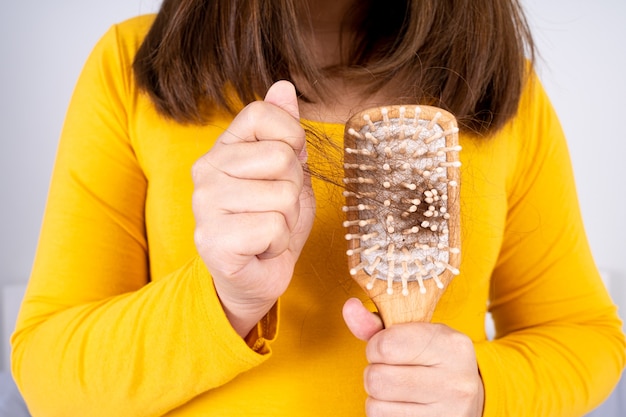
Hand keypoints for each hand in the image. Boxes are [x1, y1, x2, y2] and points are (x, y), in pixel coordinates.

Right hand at [192, 81, 314, 336]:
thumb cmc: (272, 223)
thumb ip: (284, 130)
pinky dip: (279, 243)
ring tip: (268, 231)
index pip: (263, 113)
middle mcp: (205, 170)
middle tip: (276, 210)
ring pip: (283, 195)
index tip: (288, 166)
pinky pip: (273, 227)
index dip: (292, 138)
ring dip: (288, 220)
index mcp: (223, 148)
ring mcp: (205, 204)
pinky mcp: (213, 239)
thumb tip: (284, 85)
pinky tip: (261, 249)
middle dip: (294, 190)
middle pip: (282, 158)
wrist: (255, 277)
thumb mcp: (288, 172)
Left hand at [343, 298, 484, 416]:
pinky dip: (384, 414)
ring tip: (398, 389)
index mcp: (451, 345)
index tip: (386, 348)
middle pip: (376, 379)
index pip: (385, 346)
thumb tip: (349, 307)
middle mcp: (455, 381)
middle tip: (392, 369)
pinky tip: (403, 405)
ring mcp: (447, 413)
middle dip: (375, 372)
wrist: (467, 396)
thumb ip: (377, 323)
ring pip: (375, 406)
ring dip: (378, 397)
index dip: (375, 346)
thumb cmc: (432, 359)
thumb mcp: (412, 334)